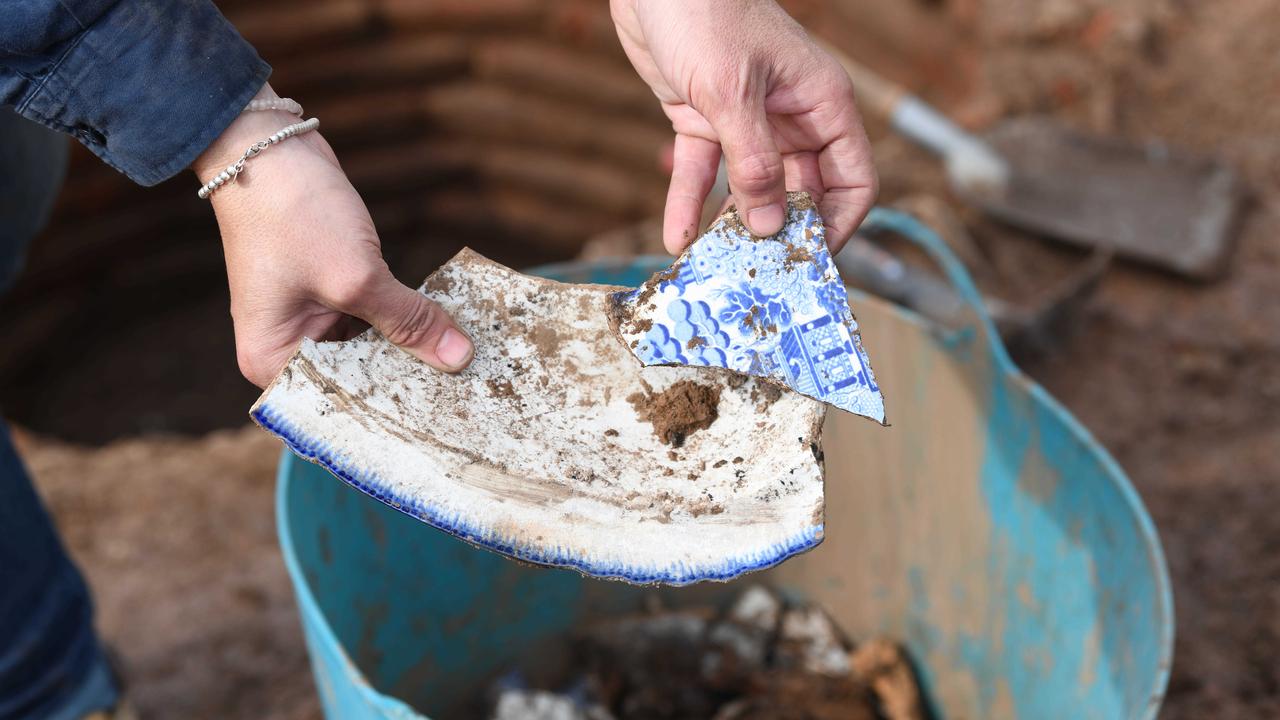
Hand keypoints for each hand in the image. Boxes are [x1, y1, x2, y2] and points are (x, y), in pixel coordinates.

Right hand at [194, 85, 473, 387]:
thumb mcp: (357, 277)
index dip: (391, 414)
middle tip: (469, 396)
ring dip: (412, 350)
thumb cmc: (293, 216)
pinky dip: (405, 322)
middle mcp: (287, 351)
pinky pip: (375, 322)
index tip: (444, 421)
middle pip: (360, 382)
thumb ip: (409, 321)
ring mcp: (310, 323)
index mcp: (273, 363)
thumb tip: (459, 358)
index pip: (340, 407)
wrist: (270, 148)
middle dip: (408, 381)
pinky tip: (446, 330)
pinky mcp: (332, 296)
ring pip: (373, 352)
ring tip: (466, 368)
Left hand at [611, 0, 875, 253]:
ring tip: (717, 266)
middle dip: (781, 234)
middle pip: (801, 192)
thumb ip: (752, 162)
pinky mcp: (704, 120)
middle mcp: (791, 117)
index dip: (838, 223)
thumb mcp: (731, 92)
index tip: (810, 260)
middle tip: (758, 275)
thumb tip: (770, 225)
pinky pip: (704, 174)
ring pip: (750, 189)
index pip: (852, 178)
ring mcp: (747, 122)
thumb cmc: (706, 13)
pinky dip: (691, 204)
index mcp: (821, 103)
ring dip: (734, 226)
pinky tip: (678, 238)